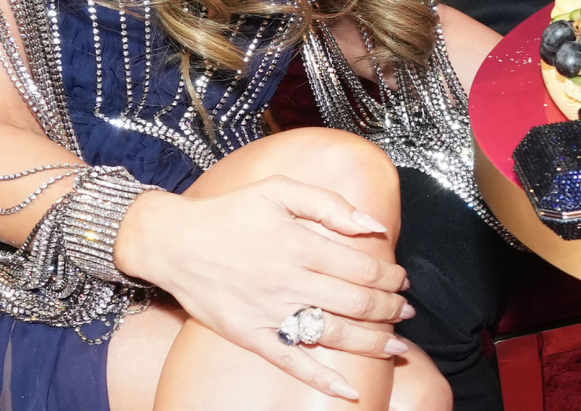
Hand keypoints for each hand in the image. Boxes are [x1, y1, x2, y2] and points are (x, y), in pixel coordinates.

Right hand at [116, 177, 410, 397]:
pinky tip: (349, 391)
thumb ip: (329, 204)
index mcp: (299, 242)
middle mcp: (288, 279)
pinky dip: (323, 380)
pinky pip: (292, 363)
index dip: (389, 276)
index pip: (361, 267)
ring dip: (371, 342)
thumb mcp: (279, 190)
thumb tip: (372, 225)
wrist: (175, 241)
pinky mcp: (250, 336)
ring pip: (333, 335)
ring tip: (396, 345)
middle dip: (388, 309)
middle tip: (405, 310)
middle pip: (354, 302)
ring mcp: (269, 312)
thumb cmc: (231, 212)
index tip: (402, 278)